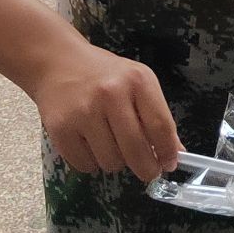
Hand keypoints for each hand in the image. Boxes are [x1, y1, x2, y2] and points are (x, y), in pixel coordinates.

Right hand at [34, 40, 181, 180]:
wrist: (57, 62)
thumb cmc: (104, 74)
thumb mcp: (137, 83)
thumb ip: (156, 116)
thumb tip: (175, 153)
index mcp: (137, 80)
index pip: (161, 126)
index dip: (168, 152)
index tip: (168, 164)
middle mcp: (111, 94)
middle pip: (136, 151)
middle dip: (146, 169)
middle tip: (147, 170)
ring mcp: (83, 112)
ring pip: (111, 162)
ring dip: (115, 162)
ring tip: (110, 143)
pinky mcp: (60, 129)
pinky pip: (85, 165)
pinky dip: (91, 163)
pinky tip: (89, 143)